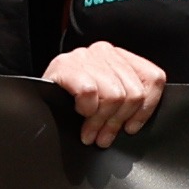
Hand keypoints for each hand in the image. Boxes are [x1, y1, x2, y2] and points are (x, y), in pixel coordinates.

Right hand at [42, 43, 165, 147]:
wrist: (34, 97)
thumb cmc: (71, 101)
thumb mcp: (106, 97)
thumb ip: (126, 101)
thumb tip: (136, 123)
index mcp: (121, 57)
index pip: (153, 78)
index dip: (146, 109)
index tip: (131, 127)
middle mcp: (105, 51)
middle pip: (133, 93)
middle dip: (117, 122)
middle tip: (104, 137)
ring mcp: (85, 56)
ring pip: (114, 95)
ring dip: (100, 121)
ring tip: (91, 132)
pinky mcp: (66, 66)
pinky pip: (89, 93)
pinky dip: (86, 109)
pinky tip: (79, 113)